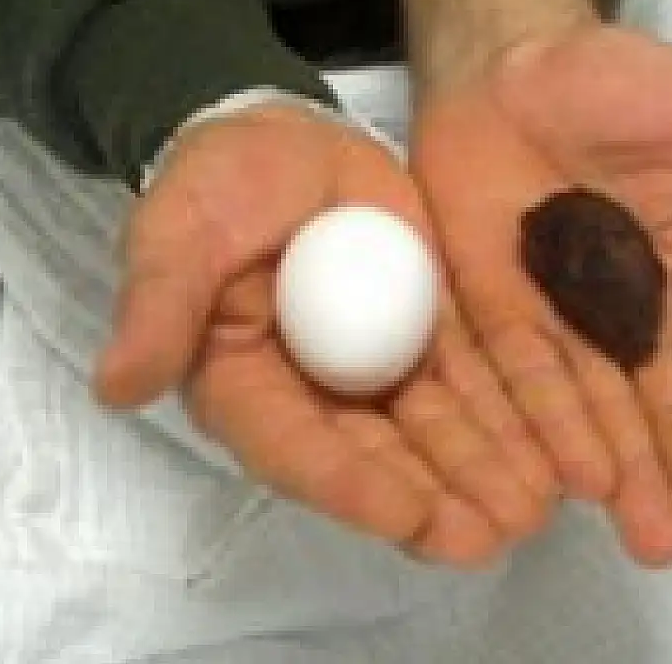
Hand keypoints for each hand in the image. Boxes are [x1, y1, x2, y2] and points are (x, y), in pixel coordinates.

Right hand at [93, 104, 554, 565]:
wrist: (280, 136)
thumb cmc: (216, 183)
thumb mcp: (179, 231)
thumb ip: (159, 305)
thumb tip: (116, 384)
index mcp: (247, 385)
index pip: (297, 451)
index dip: (351, 487)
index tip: (408, 514)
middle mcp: (316, 395)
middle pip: (378, 460)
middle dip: (436, 499)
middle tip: (492, 534)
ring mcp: (377, 368)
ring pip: (436, 433)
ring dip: (484, 472)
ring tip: (538, 508)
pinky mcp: (427, 334)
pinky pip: (473, 381)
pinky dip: (512, 415)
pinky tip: (554, 447)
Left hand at [410, 25, 671, 569]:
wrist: (504, 65)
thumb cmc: (612, 84)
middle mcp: (633, 316)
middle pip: (669, 411)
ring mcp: (563, 323)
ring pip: (600, 415)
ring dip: (628, 478)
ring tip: (653, 540)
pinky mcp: (495, 316)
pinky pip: (523, 382)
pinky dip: (548, 431)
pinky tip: (574, 483)